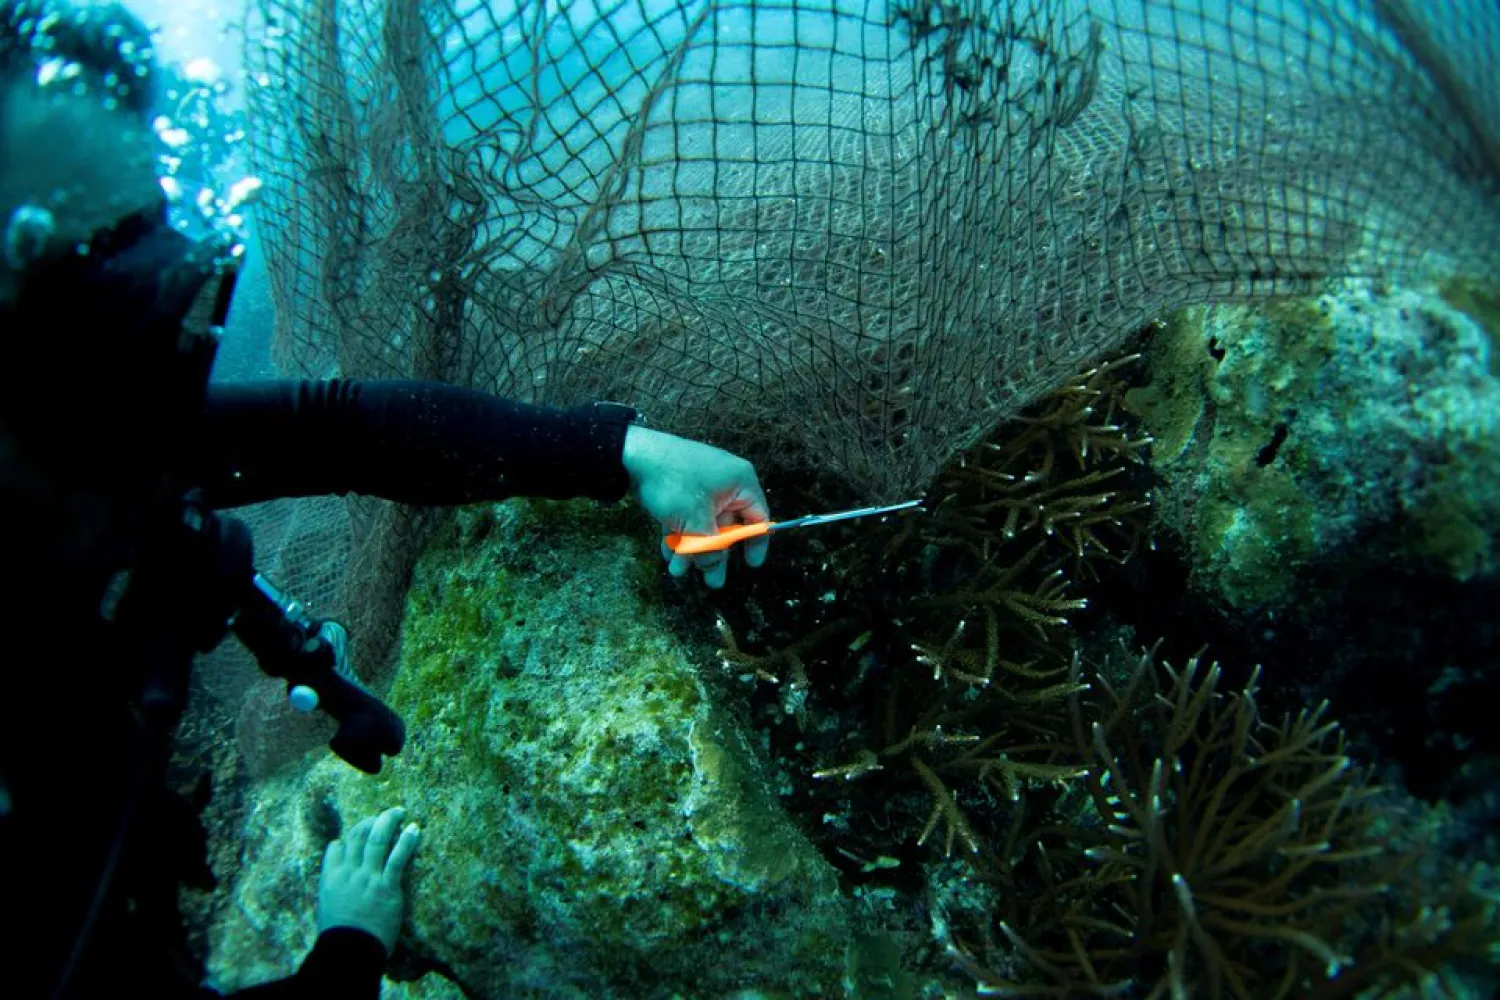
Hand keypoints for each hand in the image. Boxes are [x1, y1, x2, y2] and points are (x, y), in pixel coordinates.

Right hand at [316, 806, 419, 954]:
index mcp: (330, 878)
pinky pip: (398, 858)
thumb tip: (339, 884)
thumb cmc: (339, 936)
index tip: (359, 834)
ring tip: (399, 811)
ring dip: (389, 821)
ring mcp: (368, 878)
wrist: (349, 952)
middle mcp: (348, 873)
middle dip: (371, 821)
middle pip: (358, 837)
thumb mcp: (327, 909)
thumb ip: (334, 891)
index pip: (337, 847)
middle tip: (384, 814)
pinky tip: (414, 829)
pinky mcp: (387, 887)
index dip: (348, 838)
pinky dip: (406, 840)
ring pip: (377, 840)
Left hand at [621, 425, 770, 588]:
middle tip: (711, 582)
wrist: (633, 454)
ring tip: (676, 571)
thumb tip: (715, 570)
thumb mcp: (695, 522)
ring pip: (703, 525)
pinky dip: (680, 535)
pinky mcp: (683, 489)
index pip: (758, 518)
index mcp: (740, 483)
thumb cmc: (674, 484)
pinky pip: (688, 517)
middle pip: (727, 527)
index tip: (749, 564)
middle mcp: (726, 483)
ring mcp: (703, 485)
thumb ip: (709, 549)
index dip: (754, 543)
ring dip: (691, 549)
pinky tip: (667, 553)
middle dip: (713, 555)